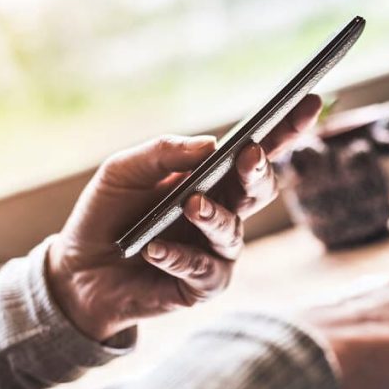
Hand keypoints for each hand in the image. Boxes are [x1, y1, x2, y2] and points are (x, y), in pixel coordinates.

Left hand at [48, 95, 322, 341]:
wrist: (80, 271)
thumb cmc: (108, 215)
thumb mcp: (124, 171)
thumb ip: (163, 153)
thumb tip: (211, 144)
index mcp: (213, 179)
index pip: (256, 151)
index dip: (285, 128)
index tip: (308, 102)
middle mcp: (224, 212)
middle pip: (261, 189)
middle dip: (259, 171)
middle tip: (249, 155)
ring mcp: (217, 251)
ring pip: (232, 231)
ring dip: (214, 216)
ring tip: (190, 206)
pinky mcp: (203, 285)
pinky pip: (204, 270)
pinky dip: (179, 257)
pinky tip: (154, 249)